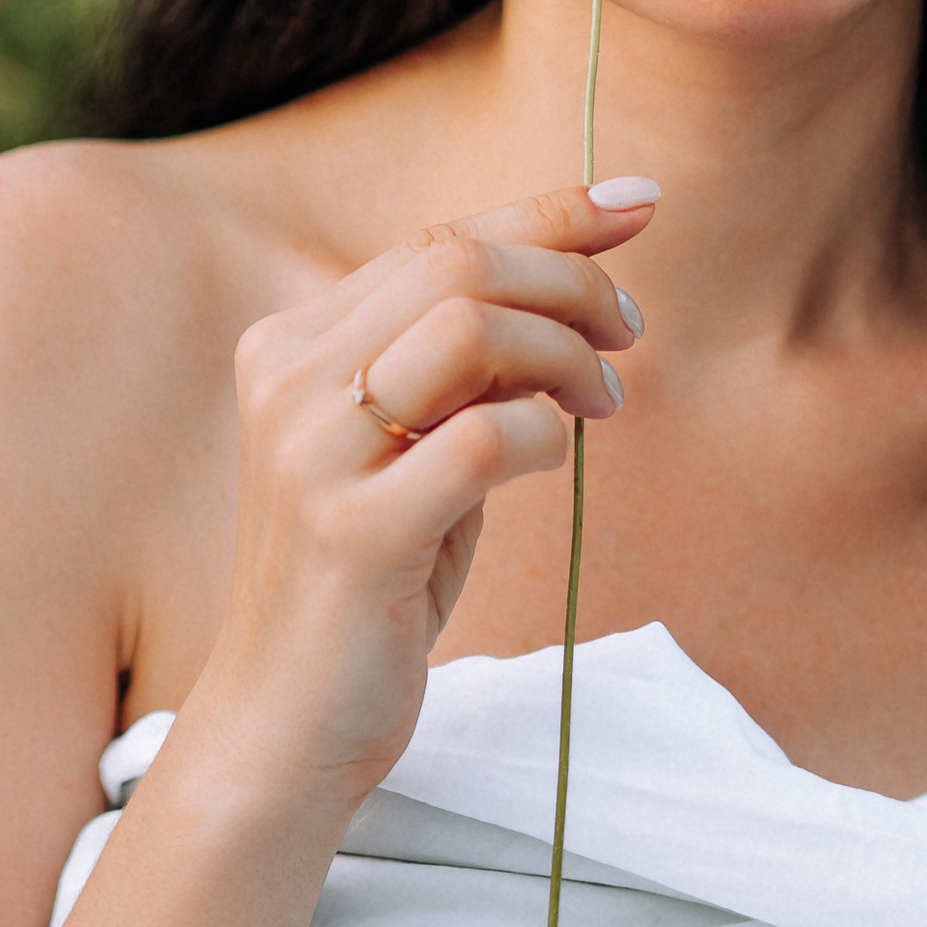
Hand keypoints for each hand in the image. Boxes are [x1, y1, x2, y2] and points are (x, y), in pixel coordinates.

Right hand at [173, 181, 656, 819]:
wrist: (286, 724)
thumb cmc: (368, 586)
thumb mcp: (413, 456)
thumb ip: (467, 377)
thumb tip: (582, 291)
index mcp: (292, 346)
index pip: (434, 240)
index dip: (549, 211)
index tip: (640, 202)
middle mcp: (287, 381)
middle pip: (457, 263)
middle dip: (572, 281)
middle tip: (630, 333)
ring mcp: (310, 454)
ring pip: (470, 329)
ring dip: (566, 352)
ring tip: (604, 400)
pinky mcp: (350, 532)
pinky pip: (484, 439)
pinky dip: (545, 437)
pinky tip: (554, 463)